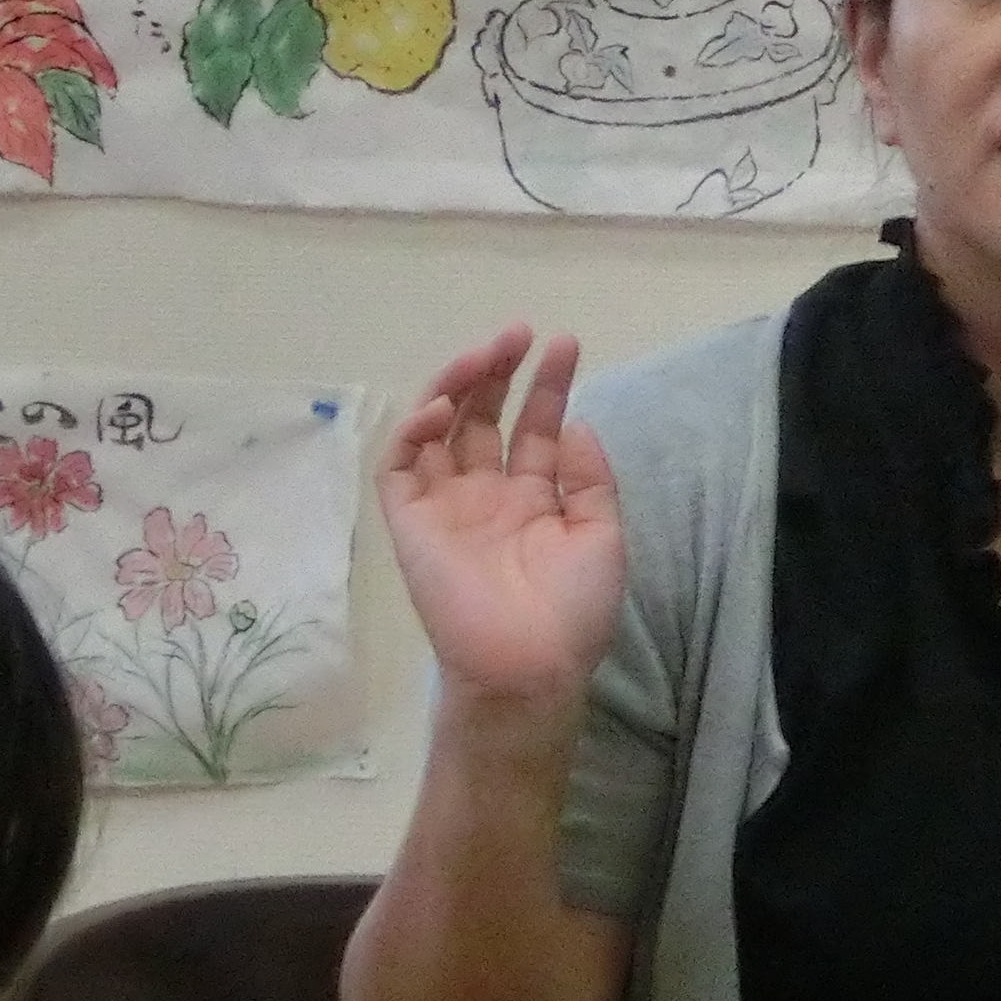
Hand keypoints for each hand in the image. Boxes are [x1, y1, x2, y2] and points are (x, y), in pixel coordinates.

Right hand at [375, 327, 625, 718]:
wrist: (530, 666)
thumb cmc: (572, 609)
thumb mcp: (601, 534)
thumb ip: (589, 477)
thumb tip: (577, 423)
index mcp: (534, 499)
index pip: (536, 428)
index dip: (548, 386)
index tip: (564, 343)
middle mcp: (487, 496)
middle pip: (484, 419)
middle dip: (498, 373)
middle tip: (516, 334)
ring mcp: (446, 508)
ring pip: (439, 432)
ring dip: (455, 387)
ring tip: (483, 355)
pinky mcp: (410, 526)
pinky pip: (398, 470)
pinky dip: (412, 433)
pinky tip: (442, 408)